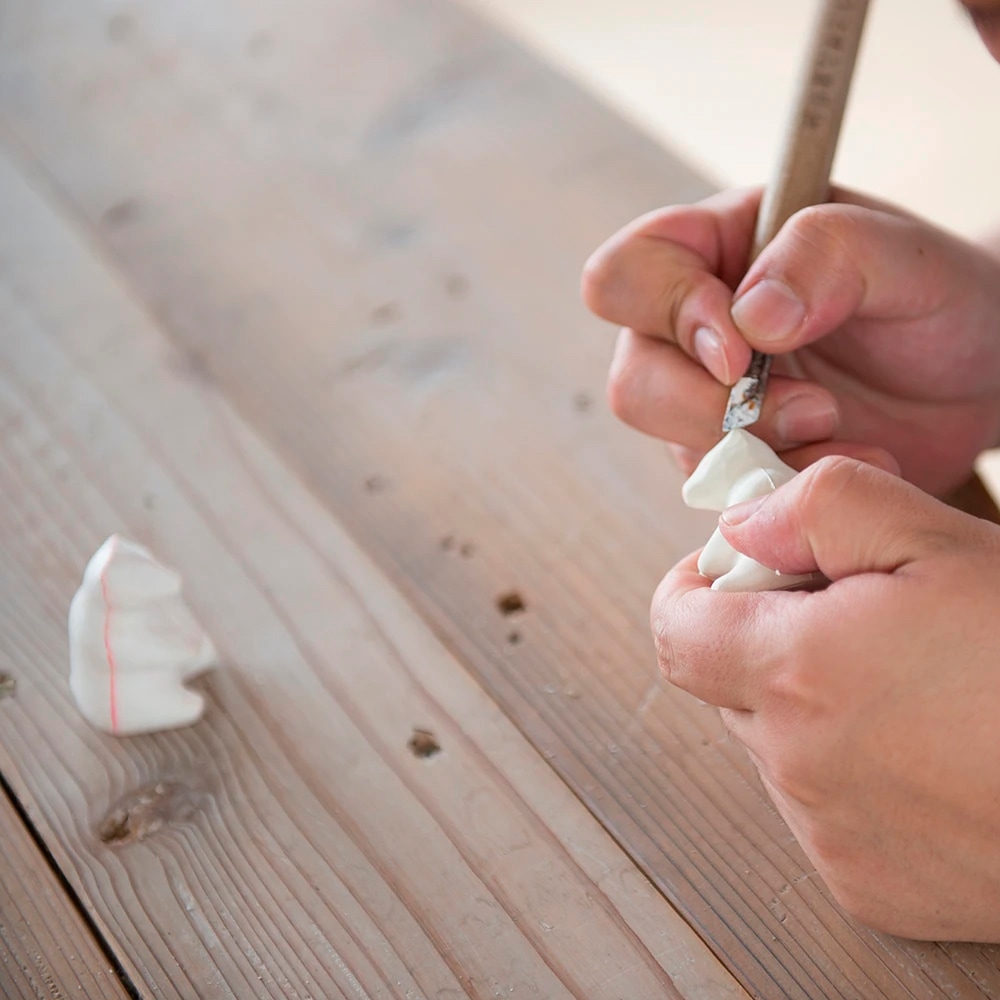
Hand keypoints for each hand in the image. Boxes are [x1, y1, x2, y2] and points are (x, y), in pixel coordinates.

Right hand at [582, 187, 999, 494]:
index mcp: (716, 250)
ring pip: (674, 445)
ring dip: (758, 454)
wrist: (975, 382)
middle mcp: (693, 328)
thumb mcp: (903, 256)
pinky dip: (784, 489)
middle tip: (813, 407)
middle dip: (714, 408)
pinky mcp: (733, 459)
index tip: (741, 351)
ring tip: (841, 431)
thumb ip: (824, 256)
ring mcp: (707, 400)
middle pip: (634, 380)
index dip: (667, 313)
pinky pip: (724, 493)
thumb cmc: (940, 300)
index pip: (627, 275)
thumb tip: (746, 319)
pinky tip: (845, 458)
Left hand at [653, 456, 999, 940]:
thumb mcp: (942, 542)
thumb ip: (821, 510)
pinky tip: (929, 751)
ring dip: (813, 704)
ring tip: (912, 685)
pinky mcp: (869, 887)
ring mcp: (829, 833)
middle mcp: (795, 763)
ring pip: (776, 744)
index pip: (677, 627)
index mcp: (796, 671)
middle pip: (728, 682)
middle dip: (768, 637)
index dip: (695, 586)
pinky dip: (850, 771)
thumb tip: (741, 524)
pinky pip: (821, 809)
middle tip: (854, 614)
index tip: (739, 567)